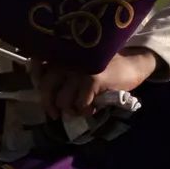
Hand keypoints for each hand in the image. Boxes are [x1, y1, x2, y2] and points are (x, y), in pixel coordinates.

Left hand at [31, 50, 156, 118]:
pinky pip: (81, 104)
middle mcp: (66, 59)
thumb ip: (61, 71)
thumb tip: (43, 91)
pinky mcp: (92, 79)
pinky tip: (92, 108)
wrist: (133, 63)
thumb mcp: (79, 63)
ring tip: (80, 110)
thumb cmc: (104, 66)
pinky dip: (86, 111)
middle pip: (46, 88)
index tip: (45, 95)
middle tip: (55, 114)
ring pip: (63, 100)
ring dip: (71, 110)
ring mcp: (78, 69)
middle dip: (50, 105)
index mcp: (61, 54)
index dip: (36, 83)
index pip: (36, 67)